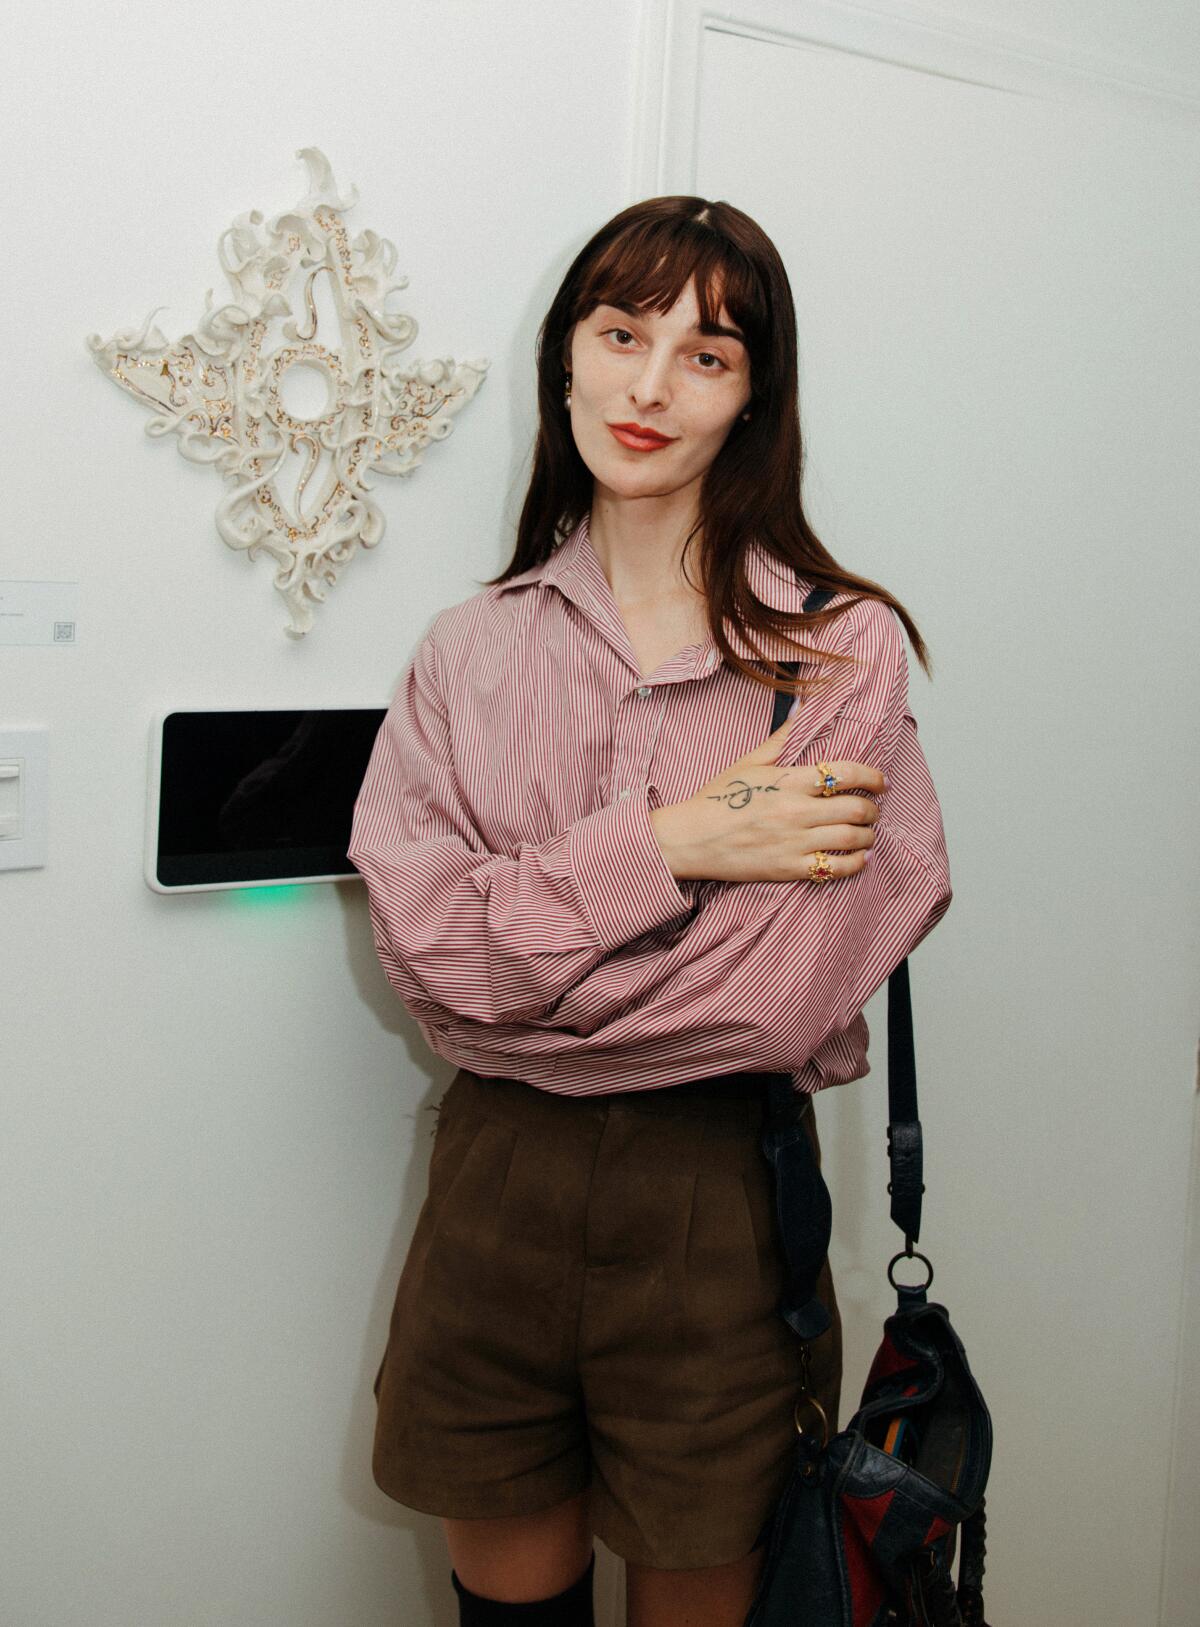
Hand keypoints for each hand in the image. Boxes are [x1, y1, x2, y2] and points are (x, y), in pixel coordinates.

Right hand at [649, 716, 885, 882]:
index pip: (846, 773)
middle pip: (856, 808)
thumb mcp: (749, 763)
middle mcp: (796, 811)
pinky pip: (836, 868)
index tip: (881, 782)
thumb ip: (782, 737)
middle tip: (872, 809)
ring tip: (866, 832)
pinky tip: (859, 857)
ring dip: (867, 835)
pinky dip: (855, 863)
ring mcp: (794, 842)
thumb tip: (803, 705)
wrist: (690, 839)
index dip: (872, 777)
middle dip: (872, 808)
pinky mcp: (789, 868)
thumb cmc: (718, 799)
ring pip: (851, 838)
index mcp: (788, 781)